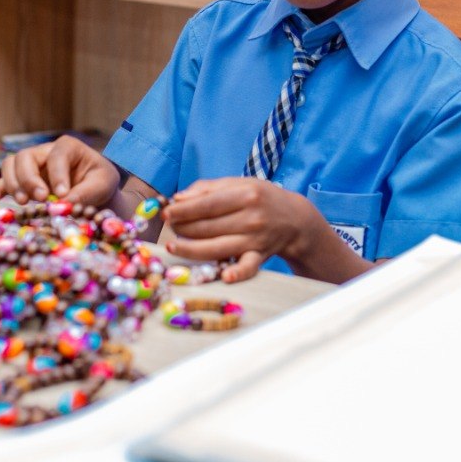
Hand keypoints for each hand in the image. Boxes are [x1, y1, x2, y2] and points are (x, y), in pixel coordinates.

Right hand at [0, 135, 120, 206]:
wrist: (94, 190)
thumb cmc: (99, 181)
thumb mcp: (103, 184)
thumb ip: (87, 192)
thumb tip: (65, 203)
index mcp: (68, 146)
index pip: (56, 156)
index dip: (57, 175)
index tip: (62, 195)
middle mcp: (45, 152)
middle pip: (26, 157)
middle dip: (30, 178)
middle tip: (41, 198)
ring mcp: (31, 165)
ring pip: (10, 165)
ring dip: (13, 184)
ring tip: (24, 202)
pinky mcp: (22, 181)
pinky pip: (3, 181)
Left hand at [161, 177, 313, 282]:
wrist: (294, 219)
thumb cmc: (260, 198)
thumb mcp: (239, 184)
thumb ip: (208, 188)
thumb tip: (178, 199)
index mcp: (245, 194)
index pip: (207, 204)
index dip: (184, 210)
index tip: (166, 213)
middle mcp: (251, 217)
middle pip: (208, 226)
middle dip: (183, 227)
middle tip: (170, 226)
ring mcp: (255, 239)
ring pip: (217, 248)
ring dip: (191, 249)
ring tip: (173, 247)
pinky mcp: (260, 256)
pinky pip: (247, 267)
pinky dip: (237, 273)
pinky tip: (224, 277)